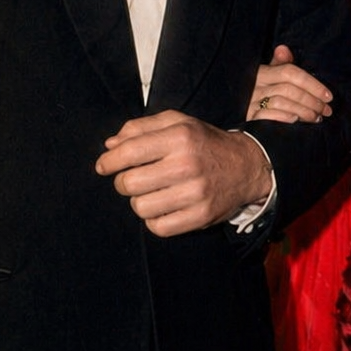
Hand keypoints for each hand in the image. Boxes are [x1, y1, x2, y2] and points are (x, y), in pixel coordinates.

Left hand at [96, 110, 272, 236]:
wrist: (247, 166)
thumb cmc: (204, 143)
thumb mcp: (177, 123)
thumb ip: (140, 128)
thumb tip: (110, 146)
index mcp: (179, 137)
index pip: (129, 152)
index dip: (108, 162)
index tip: (104, 166)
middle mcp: (187, 164)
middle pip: (129, 184)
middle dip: (123, 182)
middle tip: (132, 179)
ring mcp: (195, 193)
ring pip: (140, 208)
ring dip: (139, 202)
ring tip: (151, 193)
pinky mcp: (201, 216)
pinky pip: (158, 227)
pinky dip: (154, 220)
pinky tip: (162, 207)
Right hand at [247, 44, 332, 123]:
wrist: (233, 112)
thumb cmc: (257, 93)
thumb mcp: (267, 77)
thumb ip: (279, 65)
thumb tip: (283, 48)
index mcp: (261, 72)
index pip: (289, 72)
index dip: (312, 83)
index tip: (328, 95)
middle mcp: (254, 86)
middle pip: (288, 89)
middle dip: (312, 101)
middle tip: (326, 110)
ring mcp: (250, 102)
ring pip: (281, 102)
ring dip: (303, 111)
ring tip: (316, 118)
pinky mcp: (247, 118)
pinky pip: (267, 116)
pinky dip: (284, 118)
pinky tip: (296, 122)